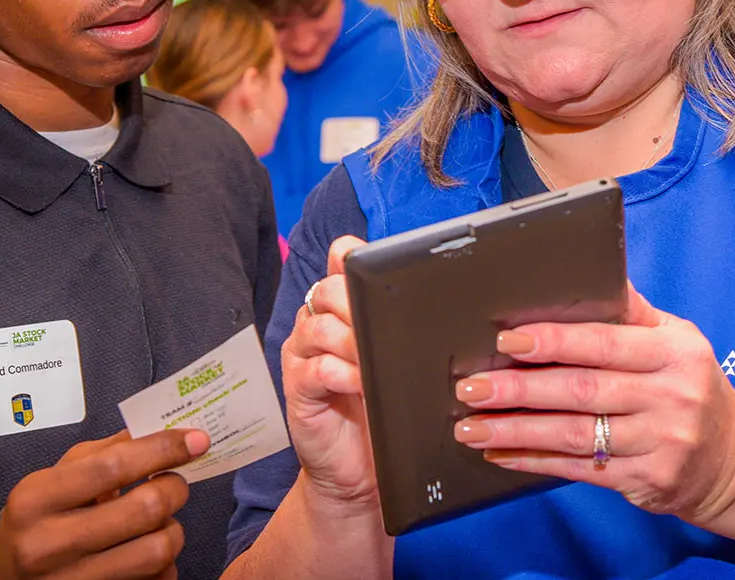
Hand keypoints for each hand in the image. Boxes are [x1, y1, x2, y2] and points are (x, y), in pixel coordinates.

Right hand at [0, 427, 207, 579]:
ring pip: (157, 550)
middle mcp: (49, 544)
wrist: (6, 576)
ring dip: (173, 528)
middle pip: (143, 510)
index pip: (112, 466)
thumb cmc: (39, 518)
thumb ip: (105, 452)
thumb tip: (161, 431)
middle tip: (175, 482)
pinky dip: (165, 562)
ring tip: (162, 519)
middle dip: (175, 489)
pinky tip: (149, 548)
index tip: (196, 440)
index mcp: (36, 499)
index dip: (162, 449)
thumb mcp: (55, 477)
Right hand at [281, 236, 379, 513]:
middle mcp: (316, 325)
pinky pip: (316, 367)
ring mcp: (303, 355)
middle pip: (328, 289)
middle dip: (359, 304)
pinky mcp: (297, 387)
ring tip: (378, 363)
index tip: (379, 273)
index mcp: (340, 310)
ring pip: (321, 325)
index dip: (354, 260)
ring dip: (354, 341)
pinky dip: (343, 372)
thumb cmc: (382, 414)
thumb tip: (438, 298)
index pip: (339, 261)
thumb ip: (401, 329)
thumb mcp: (396, 364)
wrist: (358, 473)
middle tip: (387, 330)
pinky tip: (362, 385)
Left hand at [451, 285, 734, 524]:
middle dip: (517, 388)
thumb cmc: (687, 384)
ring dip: (515, 430)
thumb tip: (587, 267)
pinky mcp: (648, 481)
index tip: (506, 339)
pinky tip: (499, 454)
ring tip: (469, 427)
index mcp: (674, 351)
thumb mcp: (675, 339)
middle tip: (470, 387)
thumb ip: (630, 312)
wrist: (734, 457)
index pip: (605, 343)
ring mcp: (662, 443)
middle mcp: (671, 397)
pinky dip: (534, 461)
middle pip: (581, 390)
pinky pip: (580, 469)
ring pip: (574, 434)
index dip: (553, 340)